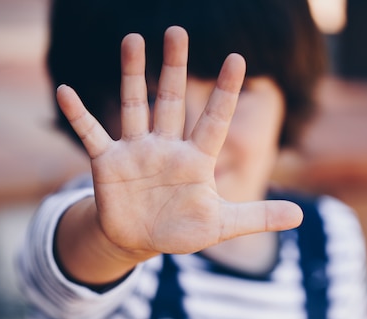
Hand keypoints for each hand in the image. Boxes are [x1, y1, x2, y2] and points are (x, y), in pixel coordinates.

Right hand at [56, 26, 301, 282]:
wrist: (142, 240)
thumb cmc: (182, 230)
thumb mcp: (222, 225)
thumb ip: (258, 216)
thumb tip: (301, 215)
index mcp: (196, 160)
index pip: (213, 120)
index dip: (225, 92)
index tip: (237, 59)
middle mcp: (166, 147)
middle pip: (173, 101)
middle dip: (176, 68)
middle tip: (178, 31)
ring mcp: (136, 152)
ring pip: (135, 106)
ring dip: (133, 75)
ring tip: (133, 39)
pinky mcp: (109, 163)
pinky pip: (91, 134)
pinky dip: (78, 115)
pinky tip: (65, 91)